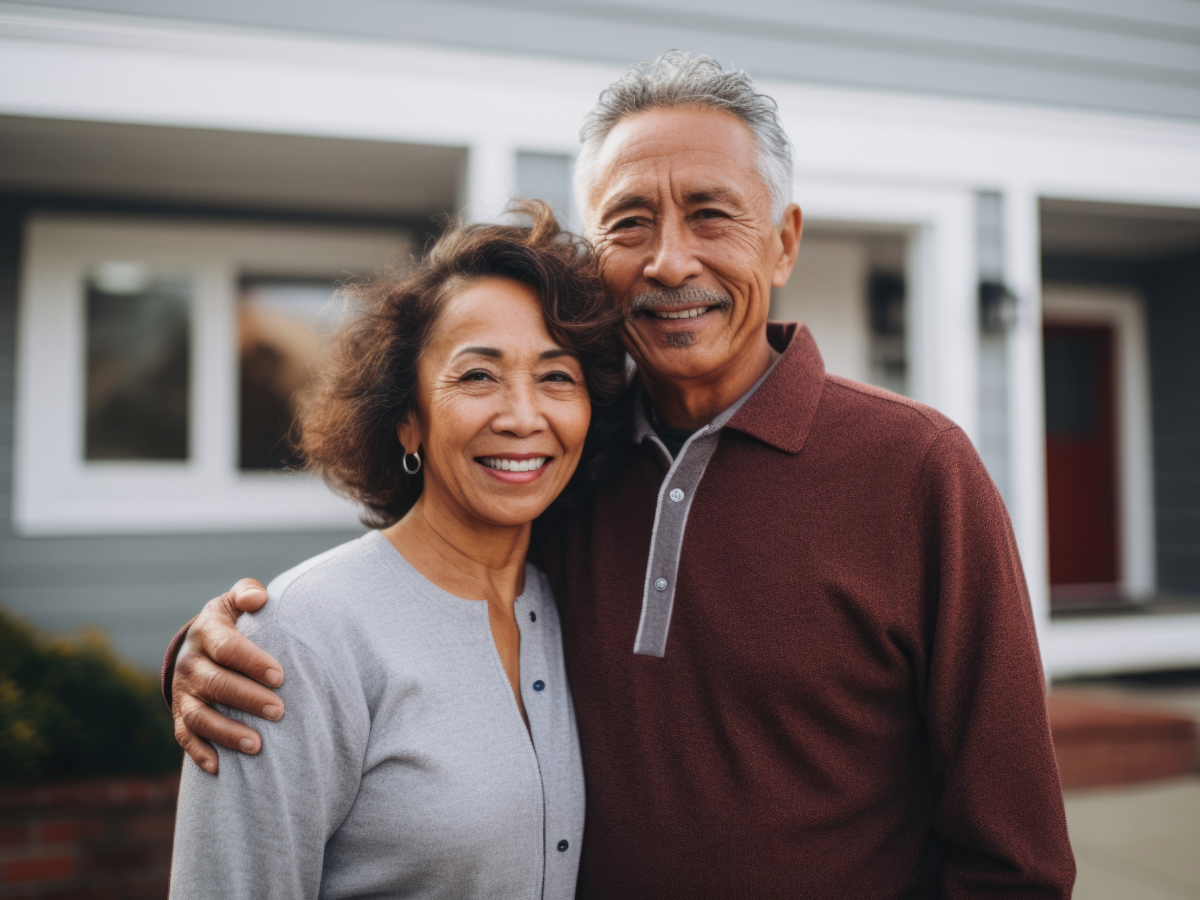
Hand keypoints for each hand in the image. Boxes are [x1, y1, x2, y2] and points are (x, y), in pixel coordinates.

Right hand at [172, 579, 284, 773]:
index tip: (280, 676)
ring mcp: (183, 693)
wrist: (198, 646)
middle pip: (216, 684)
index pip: (228, 647)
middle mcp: (190, 664)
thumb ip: (248, 592)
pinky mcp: (180, 716)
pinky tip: (220, 768)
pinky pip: (185, 737)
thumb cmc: (232, 623)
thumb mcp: (235, 602)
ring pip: (199, 716)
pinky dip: (200, 753)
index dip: (252, 662)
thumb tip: (259, 598)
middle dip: (248, 699)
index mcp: (206, 633)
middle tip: (280, 711)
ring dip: (226, 732)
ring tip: (257, 745)